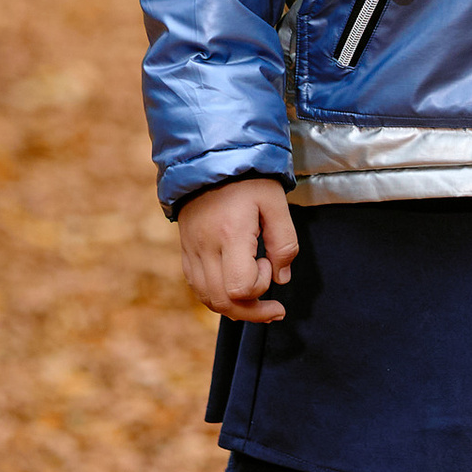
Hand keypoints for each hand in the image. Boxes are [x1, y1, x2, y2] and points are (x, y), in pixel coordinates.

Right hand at [176, 176, 298, 322]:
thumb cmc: (248, 179)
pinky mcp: (186, 252)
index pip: (240, 287)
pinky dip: (218, 297)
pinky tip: (235, 290)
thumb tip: (281, 279)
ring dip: (235, 308)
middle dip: (252, 312)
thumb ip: (284, 242)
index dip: (260, 285)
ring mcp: (192, 252)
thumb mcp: (276, 202)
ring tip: (258, 302)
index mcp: (230, 234)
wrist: (208, 159)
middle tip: (275, 309)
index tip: (268, 263)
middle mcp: (206, 248)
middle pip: (223, 302)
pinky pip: (198, 289)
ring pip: (208, 300)